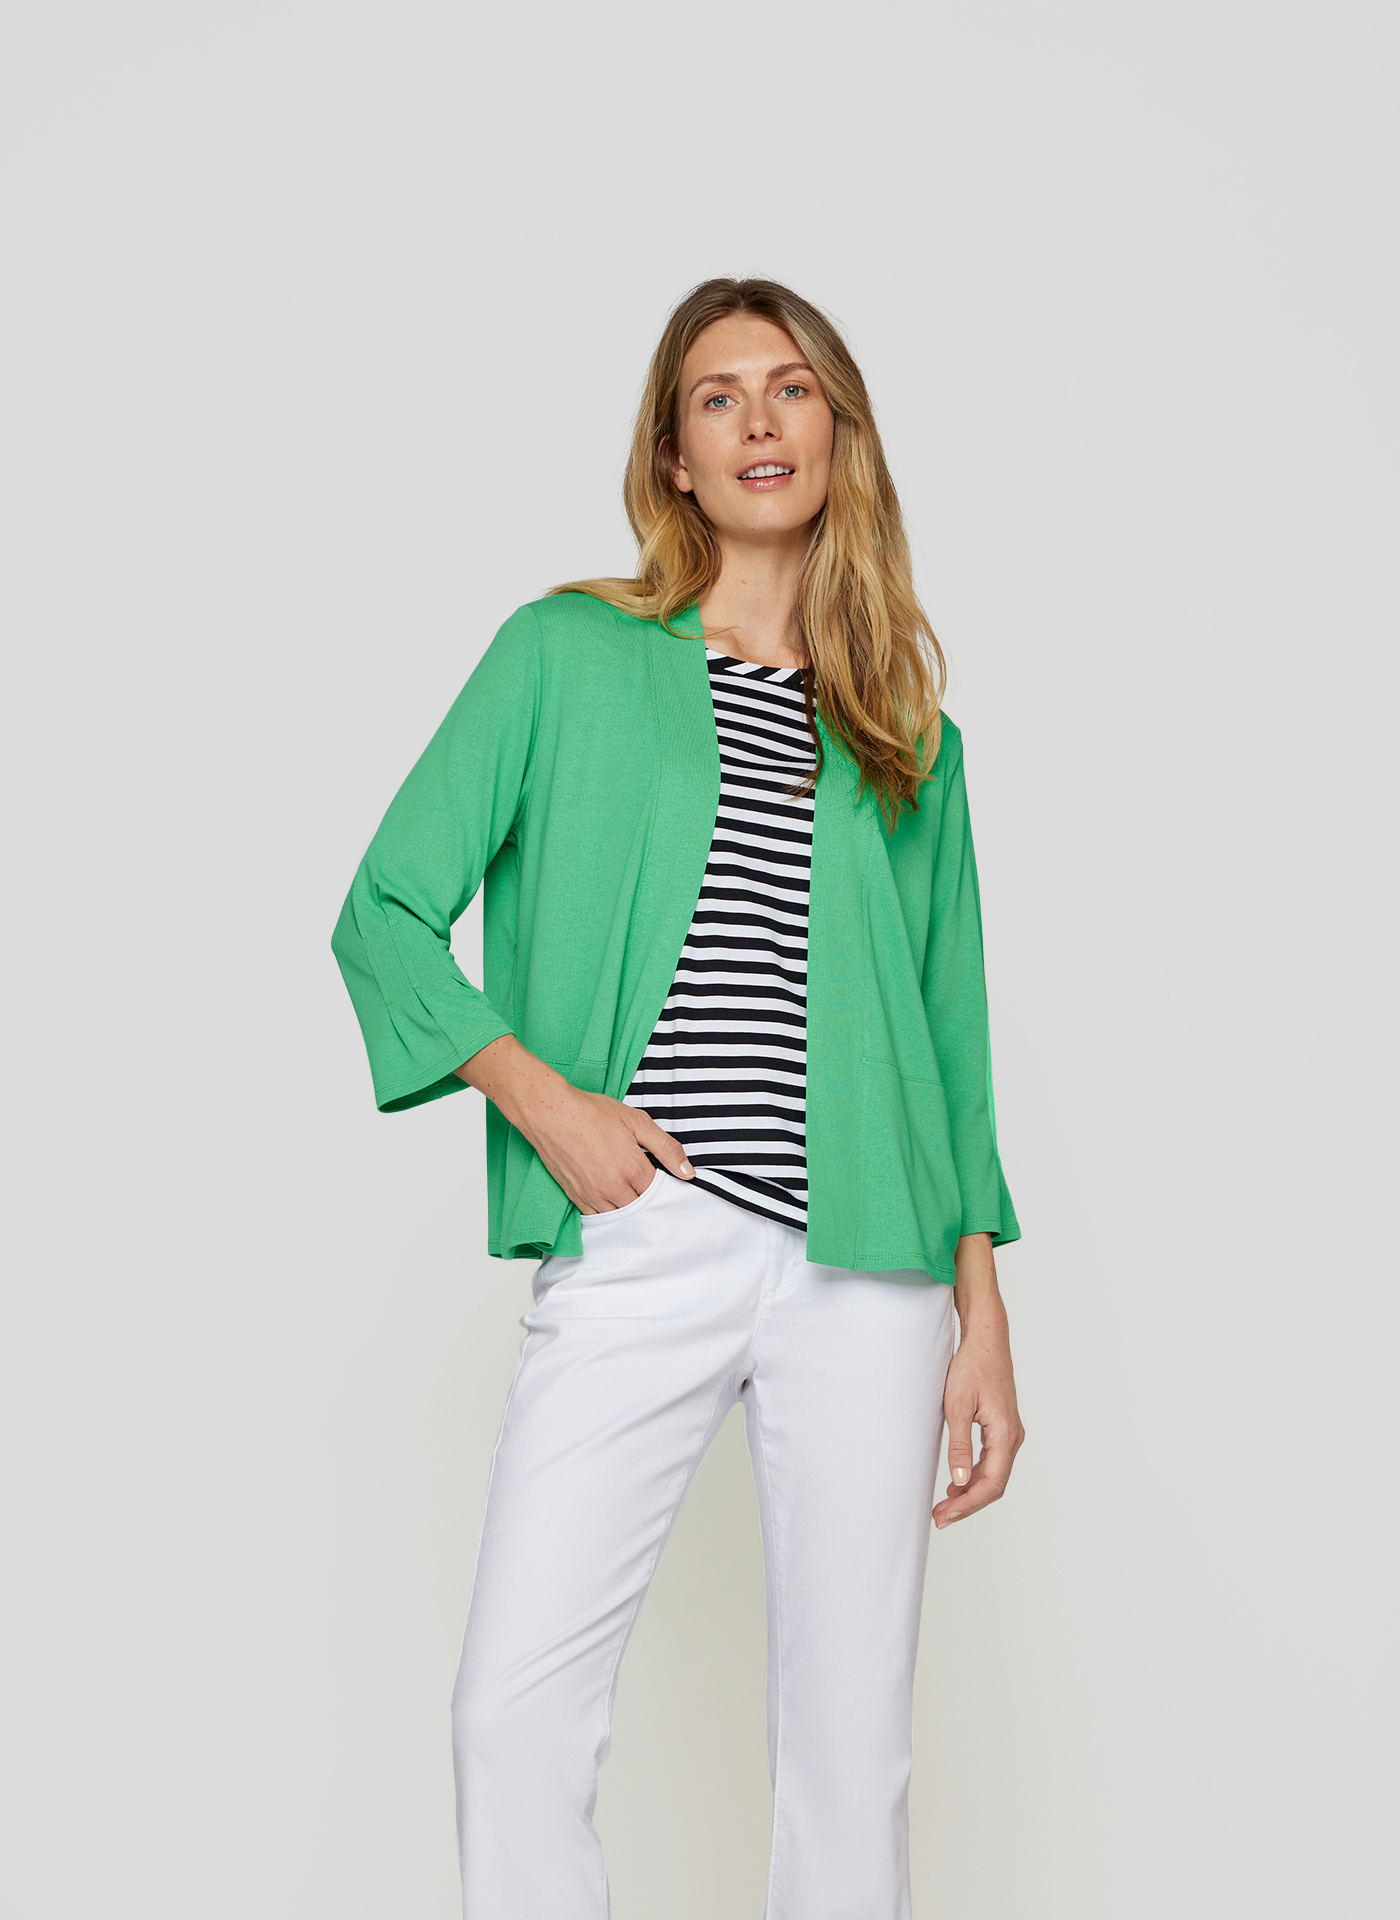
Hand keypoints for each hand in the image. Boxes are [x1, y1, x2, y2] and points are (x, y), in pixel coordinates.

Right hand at [453, 1035, 693, 1212]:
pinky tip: (611, 1199)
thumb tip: (688, 1172)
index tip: (662, 1176)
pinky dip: (608, 1211)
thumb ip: (666, 1147)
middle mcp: (614, 1188)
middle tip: (645, 1183)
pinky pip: (598, 1217)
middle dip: (647, 1198)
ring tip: (629, 1191)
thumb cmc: (591, 1112)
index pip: (659, 1192)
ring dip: (629, 1208)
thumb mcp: (637, 1121)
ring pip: (621, 1216)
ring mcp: (593, 1195)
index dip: (663, 1184)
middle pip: (642, 1207)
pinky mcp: (576, 1197)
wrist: (551, 1113)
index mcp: (633, 1169)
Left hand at [933, 1233, 1024, 1529]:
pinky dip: (975, 1476)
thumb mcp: (957, 1406)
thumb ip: (959, 1445)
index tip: (945, 1514)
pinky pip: (992, 1462)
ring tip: (945, 1504)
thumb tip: (960, 1480)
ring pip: (993, 1475)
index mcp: (1005, 1434)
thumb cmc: (972, 1367)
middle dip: (968, 1503)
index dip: (968, 1504)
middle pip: (994, 1484)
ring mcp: (1009, 1433)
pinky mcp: (1001, 1428)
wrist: (985, 1339)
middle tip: (940, 1516)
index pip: (991, 1483)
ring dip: (970, 1492)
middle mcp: (1012, 1437)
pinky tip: (957, 1482)